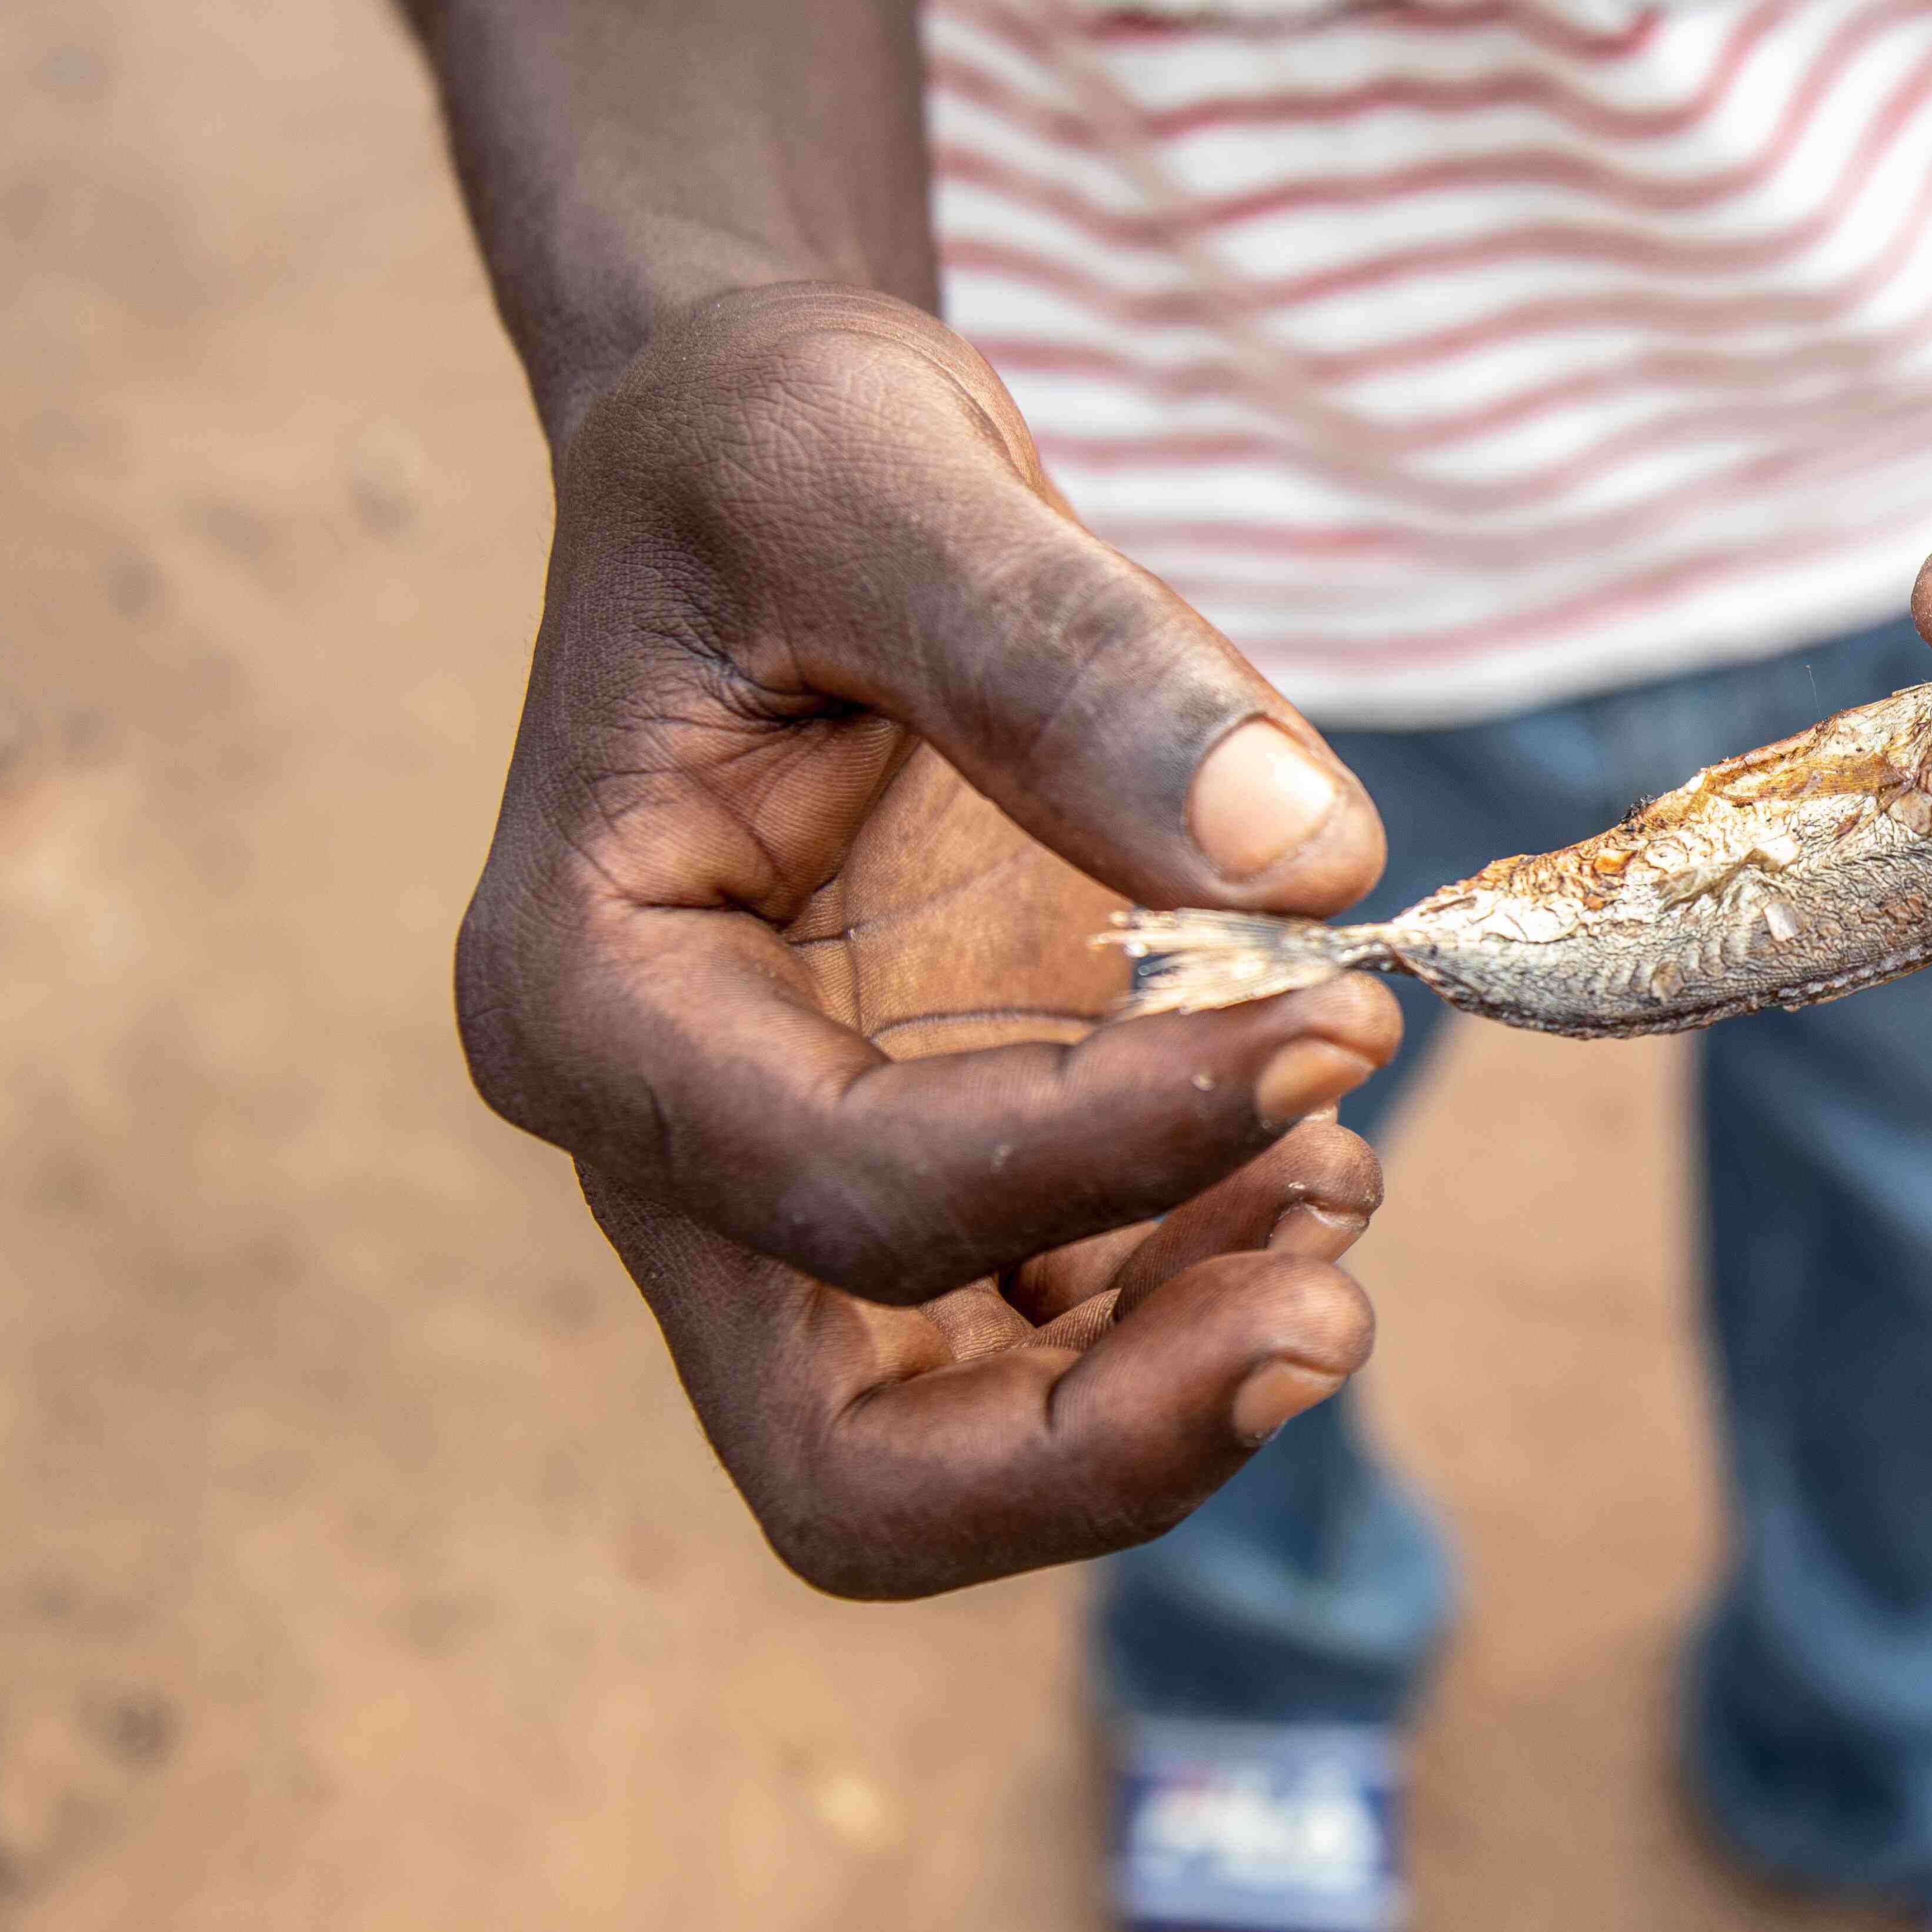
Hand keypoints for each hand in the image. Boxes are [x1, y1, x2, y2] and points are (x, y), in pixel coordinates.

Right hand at [461, 283, 1401, 1593]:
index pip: (858, 1193)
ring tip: (1342, 1171)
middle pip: (856, 1475)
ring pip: (967, 1458)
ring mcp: (797, 1200)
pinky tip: (1308, 1153)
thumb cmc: (775, 456)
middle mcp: (671, 1153)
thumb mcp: (878, 466)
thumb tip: (1314, 861)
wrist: (780, 480)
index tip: (1334, 1019)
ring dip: (1180, 1383)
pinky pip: (1059, 1347)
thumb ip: (1070, 652)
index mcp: (588, 1003)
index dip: (1110, 1154)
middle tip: (1332, 1316)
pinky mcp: (931, 1188)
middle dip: (1102, 1451)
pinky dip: (1195, 1301)